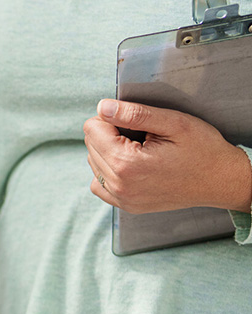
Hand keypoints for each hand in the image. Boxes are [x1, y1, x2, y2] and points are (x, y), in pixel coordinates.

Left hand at [83, 98, 251, 213]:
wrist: (223, 180)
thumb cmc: (203, 150)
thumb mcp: (173, 123)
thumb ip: (134, 114)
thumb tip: (103, 107)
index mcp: (127, 163)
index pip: (92, 129)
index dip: (111, 118)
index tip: (133, 120)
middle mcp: (120, 185)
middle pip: (90, 146)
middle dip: (109, 134)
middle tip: (141, 135)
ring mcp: (122, 199)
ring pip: (93, 163)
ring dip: (108, 152)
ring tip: (140, 149)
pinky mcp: (127, 206)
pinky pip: (100, 185)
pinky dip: (108, 172)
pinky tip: (129, 165)